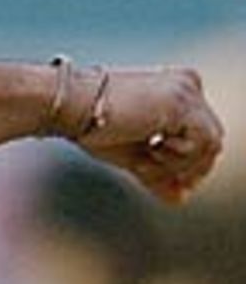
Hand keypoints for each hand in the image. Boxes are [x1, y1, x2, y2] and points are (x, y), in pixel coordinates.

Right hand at [74, 66, 223, 203]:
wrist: (71, 108)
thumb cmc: (94, 126)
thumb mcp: (135, 155)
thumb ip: (160, 174)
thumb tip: (180, 200)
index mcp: (179, 89)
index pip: (203, 135)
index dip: (190, 165)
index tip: (169, 183)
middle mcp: (188, 84)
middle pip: (212, 141)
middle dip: (187, 169)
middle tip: (152, 175)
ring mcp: (187, 91)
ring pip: (210, 145)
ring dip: (178, 165)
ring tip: (145, 162)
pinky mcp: (181, 104)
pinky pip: (201, 144)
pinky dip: (178, 158)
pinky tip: (149, 151)